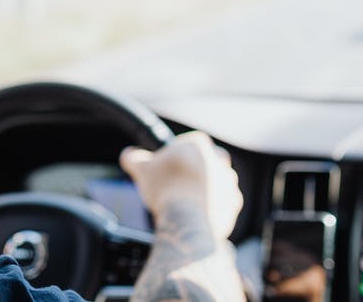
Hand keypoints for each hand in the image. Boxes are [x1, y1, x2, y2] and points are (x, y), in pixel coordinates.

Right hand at [119, 131, 241, 239]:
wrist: (187, 219)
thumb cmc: (166, 188)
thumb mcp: (142, 168)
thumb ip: (134, 158)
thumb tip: (128, 155)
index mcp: (199, 145)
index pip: (189, 143)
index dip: (176, 155)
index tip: (167, 167)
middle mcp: (220, 160)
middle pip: (206, 161)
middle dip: (195, 171)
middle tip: (178, 184)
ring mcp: (229, 183)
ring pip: (216, 182)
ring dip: (205, 189)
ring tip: (185, 202)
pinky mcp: (234, 204)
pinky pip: (223, 203)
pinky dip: (212, 207)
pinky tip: (196, 214)